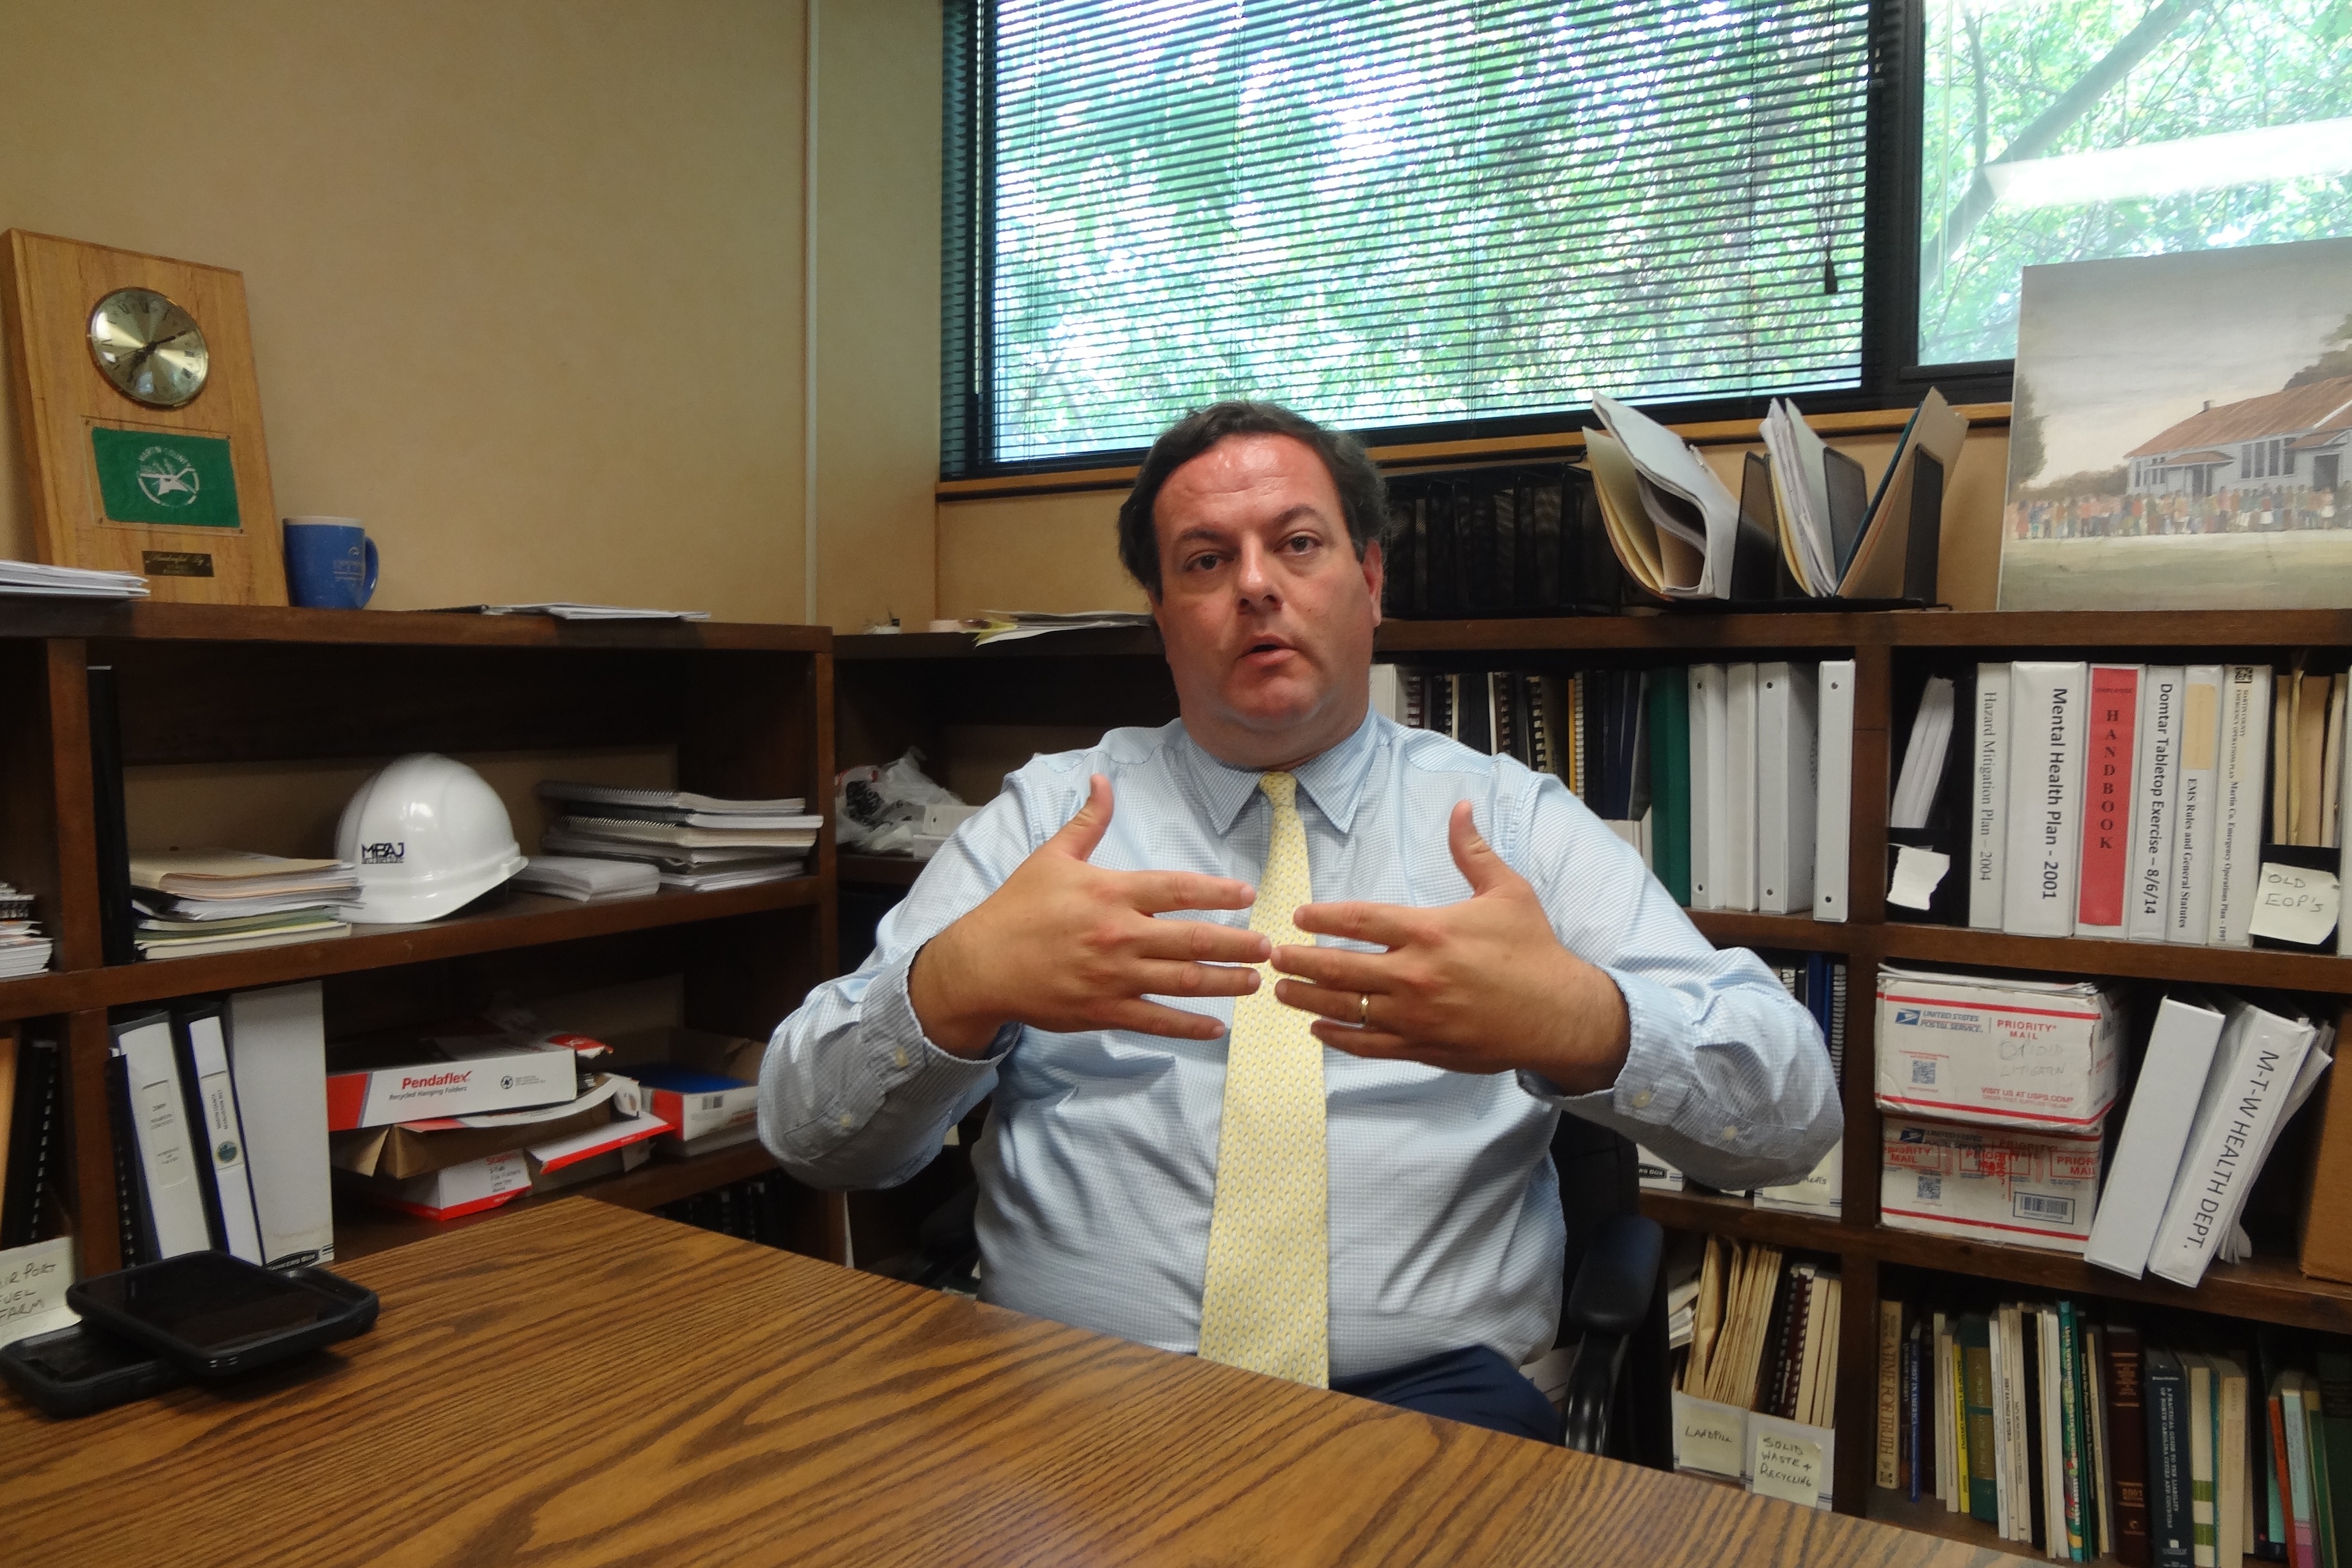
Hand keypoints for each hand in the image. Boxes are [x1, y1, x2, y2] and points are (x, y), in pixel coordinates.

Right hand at [908, 774, 1272, 1056]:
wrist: (980, 965)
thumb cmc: (1017, 908)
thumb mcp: (1051, 857)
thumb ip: (1088, 821)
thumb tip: (1102, 779)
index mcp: (1110, 892)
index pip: (1176, 889)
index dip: (1216, 892)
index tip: (1246, 894)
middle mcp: (1118, 935)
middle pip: (1191, 939)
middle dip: (1236, 944)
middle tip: (1269, 947)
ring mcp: (1113, 977)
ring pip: (1182, 982)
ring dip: (1224, 983)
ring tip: (1254, 981)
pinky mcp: (1103, 1010)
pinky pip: (1156, 1020)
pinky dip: (1189, 1026)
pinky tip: (1217, 1028)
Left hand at [1269, 802, 1629, 1089]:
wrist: (1559, 1014)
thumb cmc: (1533, 950)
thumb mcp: (1508, 892)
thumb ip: (1472, 851)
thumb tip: (1460, 807)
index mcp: (1429, 931)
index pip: (1358, 920)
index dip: (1322, 917)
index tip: (1299, 916)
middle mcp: (1415, 975)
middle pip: (1339, 967)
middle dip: (1299, 961)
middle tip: (1273, 956)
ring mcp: (1415, 1017)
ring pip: (1345, 1009)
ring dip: (1307, 999)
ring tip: (1281, 991)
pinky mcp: (1422, 1048)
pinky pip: (1368, 1045)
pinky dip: (1338, 1037)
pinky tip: (1318, 1029)